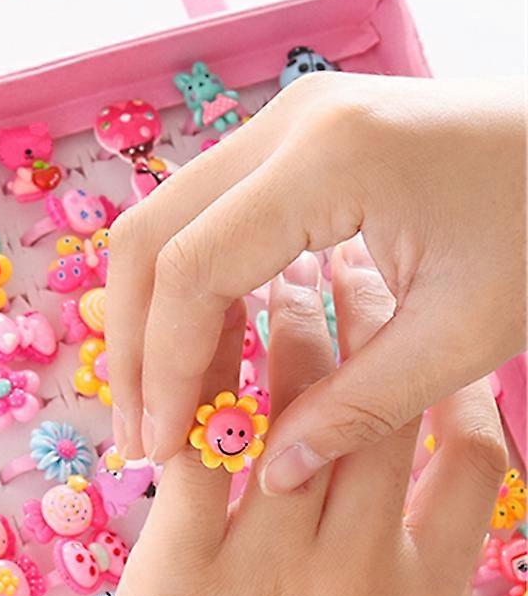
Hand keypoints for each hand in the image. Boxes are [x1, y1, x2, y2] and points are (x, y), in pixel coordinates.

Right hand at [107, 73, 525, 492]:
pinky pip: (204, 215)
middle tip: (141, 434)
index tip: (162, 445)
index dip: (163, 366)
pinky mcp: (292, 138)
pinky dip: (187, 287)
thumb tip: (266, 474)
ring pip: (162, 224)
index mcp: (330, 158)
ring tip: (162, 403)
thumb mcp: (464, 335)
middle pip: (148, 238)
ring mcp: (285, 121)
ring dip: (150, 318)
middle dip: (133, 345)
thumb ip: (355, 408)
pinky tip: (204, 351)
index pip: (190, 270)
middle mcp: (287, 122)